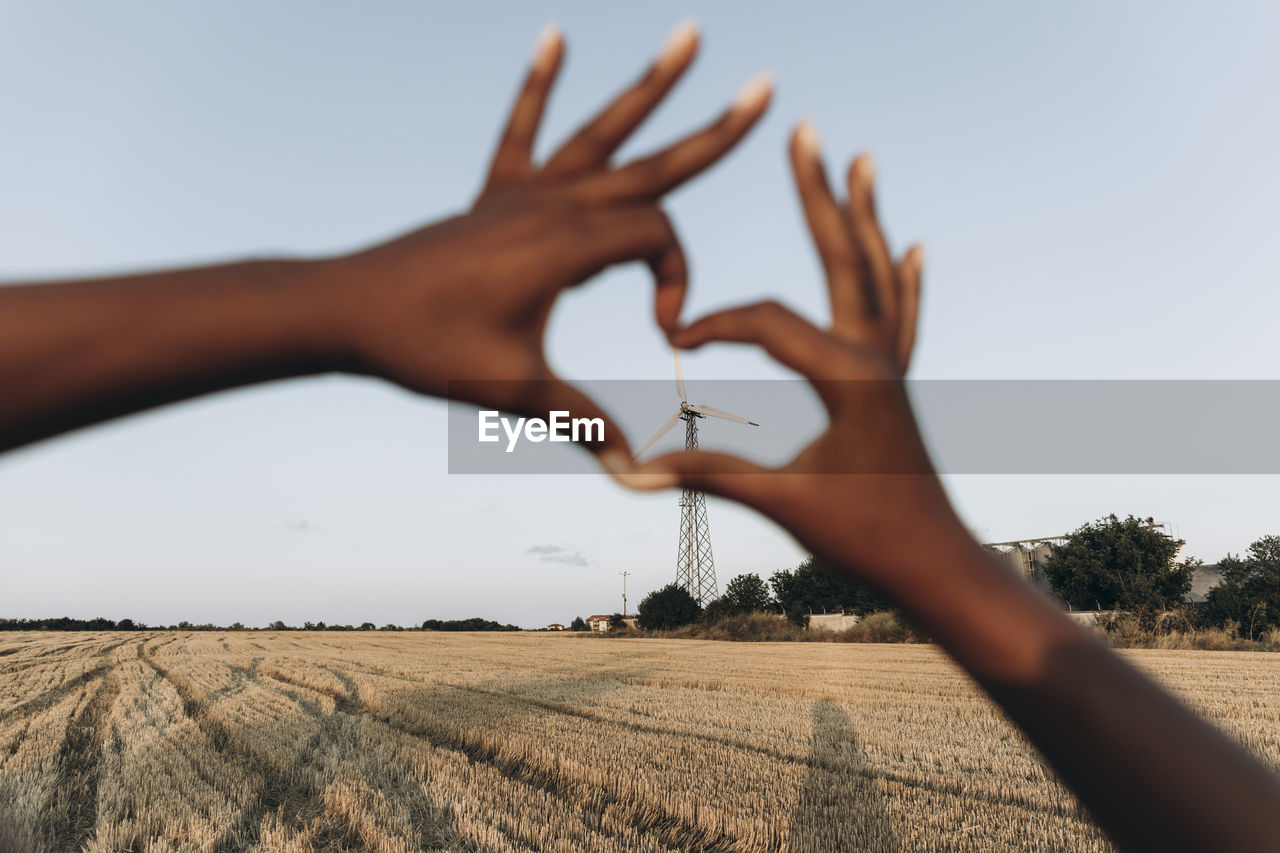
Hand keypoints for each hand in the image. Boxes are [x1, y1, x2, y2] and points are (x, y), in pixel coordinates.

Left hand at [318, 23, 770, 455]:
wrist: (347, 312)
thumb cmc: (427, 349)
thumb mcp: (514, 390)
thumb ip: (583, 425)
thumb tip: (637, 476)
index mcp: (566, 246)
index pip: (658, 240)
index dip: (677, 280)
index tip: (661, 328)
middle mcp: (552, 205)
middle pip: (652, 163)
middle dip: (715, 130)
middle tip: (768, 87)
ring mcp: (522, 192)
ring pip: (601, 132)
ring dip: (649, 85)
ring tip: (692, 33)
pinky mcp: (494, 193)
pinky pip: (522, 129)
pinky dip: (540, 84)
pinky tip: (554, 35)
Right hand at [608, 123, 951, 586]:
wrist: (933, 563)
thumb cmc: (863, 536)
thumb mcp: (782, 502)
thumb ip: (709, 475)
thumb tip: (631, 473)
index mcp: (846, 377)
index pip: (768, 322)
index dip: (714, 324)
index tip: (672, 338)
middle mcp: (875, 357)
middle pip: (842, 258)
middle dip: (817, 194)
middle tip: (803, 132)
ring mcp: (891, 366)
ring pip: (876, 274)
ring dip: (864, 216)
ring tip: (862, 161)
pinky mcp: (895, 383)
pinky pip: (900, 316)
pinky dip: (903, 276)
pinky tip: (912, 244)